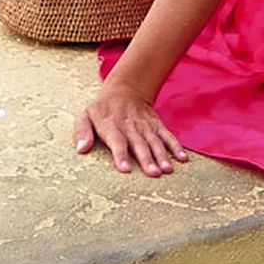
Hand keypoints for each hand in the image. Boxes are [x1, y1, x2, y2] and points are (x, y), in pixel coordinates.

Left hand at [73, 79, 188, 176]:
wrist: (125, 89)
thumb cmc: (102, 109)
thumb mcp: (86, 115)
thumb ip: (81, 131)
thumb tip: (80, 149)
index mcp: (111, 125)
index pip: (117, 141)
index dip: (121, 155)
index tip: (126, 169)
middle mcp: (130, 126)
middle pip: (139, 144)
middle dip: (147, 159)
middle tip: (153, 174)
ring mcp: (145, 125)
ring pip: (155, 141)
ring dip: (162, 155)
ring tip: (167, 169)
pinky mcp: (157, 125)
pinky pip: (167, 135)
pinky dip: (176, 146)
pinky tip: (183, 158)